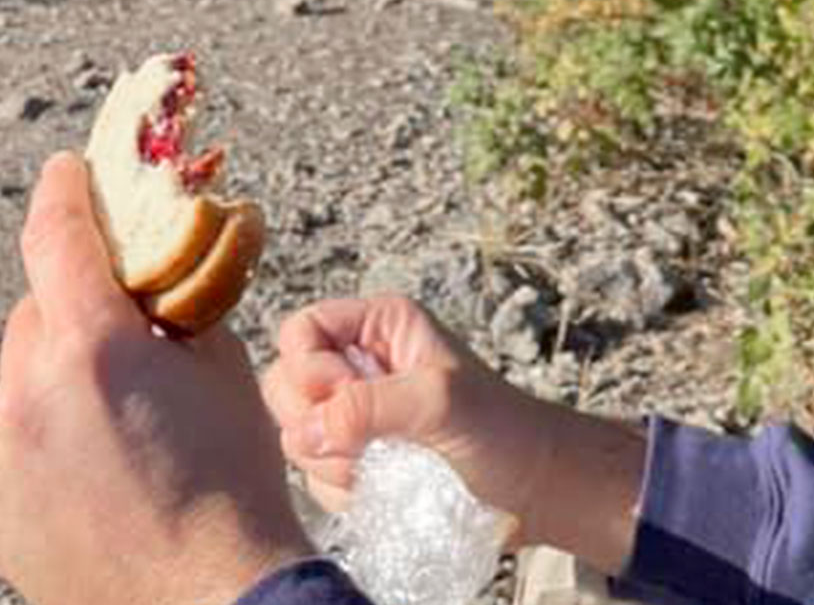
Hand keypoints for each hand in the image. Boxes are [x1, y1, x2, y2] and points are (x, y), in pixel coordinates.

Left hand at [0, 152, 315, 604]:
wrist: (211, 597)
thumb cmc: (232, 475)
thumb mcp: (220, 362)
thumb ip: (175, 305)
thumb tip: (162, 267)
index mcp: (90, 346)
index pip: (55, 237)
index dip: (62, 192)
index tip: (67, 170)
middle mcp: (25, 396)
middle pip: (36, 316)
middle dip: (74, 311)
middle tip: (122, 333)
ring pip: (20, 386)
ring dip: (57, 384)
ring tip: (118, 428)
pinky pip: (9, 451)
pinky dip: (42, 447)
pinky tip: (94, 477)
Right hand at [261, 293, 645, 573]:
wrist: (529, 487)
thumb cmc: (499, 428)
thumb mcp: (440, 402)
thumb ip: (372, 406)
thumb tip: (307, 429)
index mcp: (378, 326)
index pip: (301, 330)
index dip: (307, 367)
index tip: (341, 397)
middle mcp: (358, 363)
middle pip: (284, 383)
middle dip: (313, 422)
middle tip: (361, 443)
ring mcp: (353, 413)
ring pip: (295, 433)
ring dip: (328, 462)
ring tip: (380, 468)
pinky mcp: (353, 458)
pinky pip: (314, 474)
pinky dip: (338, 488)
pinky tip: (379, 488)